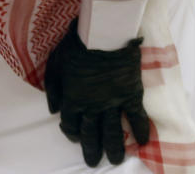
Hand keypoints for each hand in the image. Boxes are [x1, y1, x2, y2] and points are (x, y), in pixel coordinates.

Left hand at [44, 19, 151, 166]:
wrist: (103, 35)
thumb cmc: (75, 46)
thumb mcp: (54, 64)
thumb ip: (53, 88)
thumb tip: (53, 110)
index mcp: (72, 98)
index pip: (70, 123)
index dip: (71, 132)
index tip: (74, 136)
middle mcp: (92, 106)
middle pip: (91, 133)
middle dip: (91, 149)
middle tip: (93, 162)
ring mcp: (113, 102)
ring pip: (113, 132)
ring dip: (113, 148)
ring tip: (114, 160)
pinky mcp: (131, 95)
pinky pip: (137, 117)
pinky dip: (140, 131)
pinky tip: (142, 143)